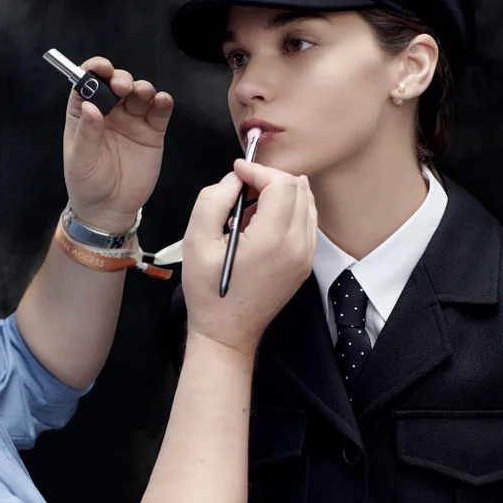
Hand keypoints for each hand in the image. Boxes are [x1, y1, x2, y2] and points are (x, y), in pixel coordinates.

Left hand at [61, 56, 173, 233]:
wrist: (110, 209)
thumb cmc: (87, 183)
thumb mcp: (80, 159)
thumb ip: (87, 132)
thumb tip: (90, 106)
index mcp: (85, 112)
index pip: (88, 82)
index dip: (94, 69)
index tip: (101, 68)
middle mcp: (109, 111)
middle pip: (116, 83)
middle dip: (121, 78)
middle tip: (122, 87)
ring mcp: (132, 120)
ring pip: (140, 93)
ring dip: (142, 88)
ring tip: (142, 94)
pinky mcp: (152, 132)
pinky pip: (159, 112)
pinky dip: (163, 103)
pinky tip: (161, 102)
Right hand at [181, 161, 316, 354]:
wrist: (227, 333)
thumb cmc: (210, 293)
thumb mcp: (196, 242)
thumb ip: (213, 200)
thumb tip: (233, 180)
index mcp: (272, 240)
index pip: (281, 183)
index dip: (258, 170)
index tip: (238, 172)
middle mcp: (297, 246)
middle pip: (298, 188)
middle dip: (270, 179)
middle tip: (242, 188)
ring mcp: (305, 256)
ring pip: (306, 202)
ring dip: (280, 194)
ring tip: (250, 209)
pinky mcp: (304, 263)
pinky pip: (306, 222)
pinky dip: (288, 211)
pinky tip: (261, 224)